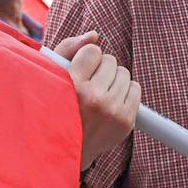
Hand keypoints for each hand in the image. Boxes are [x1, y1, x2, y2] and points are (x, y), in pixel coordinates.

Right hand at [53, 32, 139, 170]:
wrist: (62, 151)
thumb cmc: (55, 106)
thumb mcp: (51, 75)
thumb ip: (69, 48)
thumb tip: (96, 36)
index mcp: (72, 85)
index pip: (93, 51)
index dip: (86, 58)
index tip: (79, 70)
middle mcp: (94, 98)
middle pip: (111, 61)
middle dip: (101, 69)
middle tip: (89, 84)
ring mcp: (112, 111)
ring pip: (125, 73)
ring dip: (113, 79)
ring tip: (99, 93)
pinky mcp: (125, 122)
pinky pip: (136, 89)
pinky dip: (126, 91)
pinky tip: (111, 100)